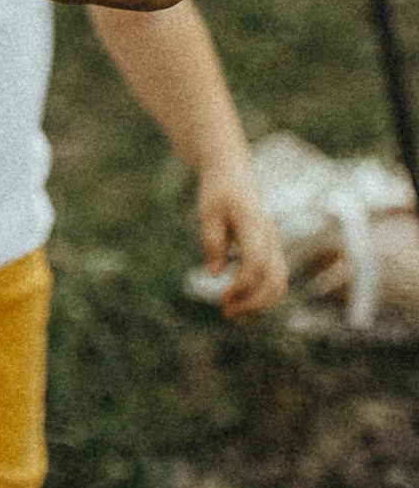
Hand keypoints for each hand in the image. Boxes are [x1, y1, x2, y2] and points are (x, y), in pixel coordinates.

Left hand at [196, 164, 288, 318]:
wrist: (232, 172)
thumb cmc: (218, 191)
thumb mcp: (208, 212)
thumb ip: (212, 242)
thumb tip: (213, 274)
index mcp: (255, 225)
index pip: (257, 264)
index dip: (242, 286)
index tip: (223, 298)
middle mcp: (270, 237)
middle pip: (275, 279)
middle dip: (254, 302)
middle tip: (227, 313)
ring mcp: (274, 244)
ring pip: (280, 282)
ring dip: (261, 304)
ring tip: (236, 316)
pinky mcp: (271, 249)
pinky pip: (276, 278)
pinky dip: (264, 296)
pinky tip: (243, 305)